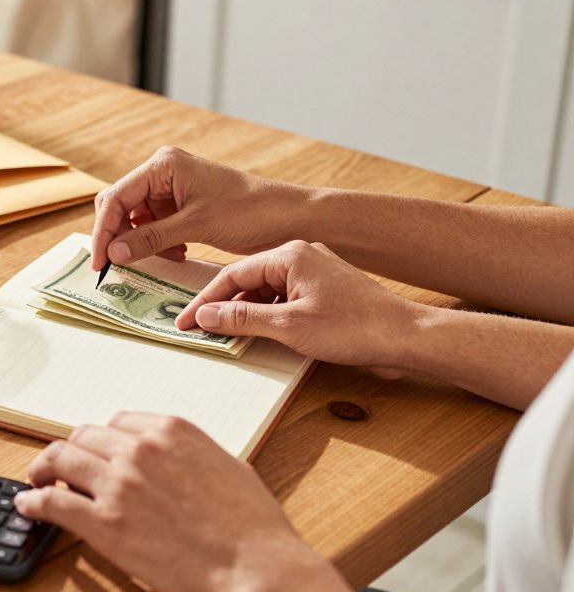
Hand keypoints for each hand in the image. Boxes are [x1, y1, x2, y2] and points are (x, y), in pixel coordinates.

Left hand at [14, 414, 373, 591]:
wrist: (257, 570)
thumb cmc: (254, 528)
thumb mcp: (228, 467)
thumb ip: (192, 455)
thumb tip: (177, 460)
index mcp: (172, 430)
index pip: (118, 422)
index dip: (103, 439)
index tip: (96, 451)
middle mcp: (141, 449)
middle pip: (85, 436)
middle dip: (71, 450)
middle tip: (62, 466)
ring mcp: (119, 484)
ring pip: (62, 459)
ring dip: (44, 468)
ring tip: (37, 479)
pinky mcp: (104, 523)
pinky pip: (54, 502)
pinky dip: (34, 501)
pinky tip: (27, 505)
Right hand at [92, 147, 308, 269]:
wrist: (286, 217)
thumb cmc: (248, 211)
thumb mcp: (194, 226)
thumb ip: (150, 238)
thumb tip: (114, 252)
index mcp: (163, 166)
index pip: (116, 198)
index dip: (103, 231)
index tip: (100, 262)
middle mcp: (163, 171)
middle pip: (121, 206)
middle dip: (119, 236)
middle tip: (119, 266)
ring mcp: (172, 187)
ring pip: (136, 218)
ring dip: (142, 242)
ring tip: (167, 257)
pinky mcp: (182, 203)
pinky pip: (155, 224)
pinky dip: (158, 242)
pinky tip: (178, 253)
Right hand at [177, 240, 418, 370]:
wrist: (405, 336)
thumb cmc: (353, 327)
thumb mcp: (289, 327)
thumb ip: (243, 318)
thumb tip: (207, 315)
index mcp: (289, 254)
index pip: (232, 274)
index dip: (205, 300)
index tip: (186, 321)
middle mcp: (301, 255)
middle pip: (247, 280)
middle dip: (224, 306)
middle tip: (201, 330)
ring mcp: (315, 271)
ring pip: (266, 290)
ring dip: (247, 313)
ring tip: (228, 336)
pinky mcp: (325, 289)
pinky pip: (284, 298)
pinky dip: (268, 315)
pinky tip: (261, 334)